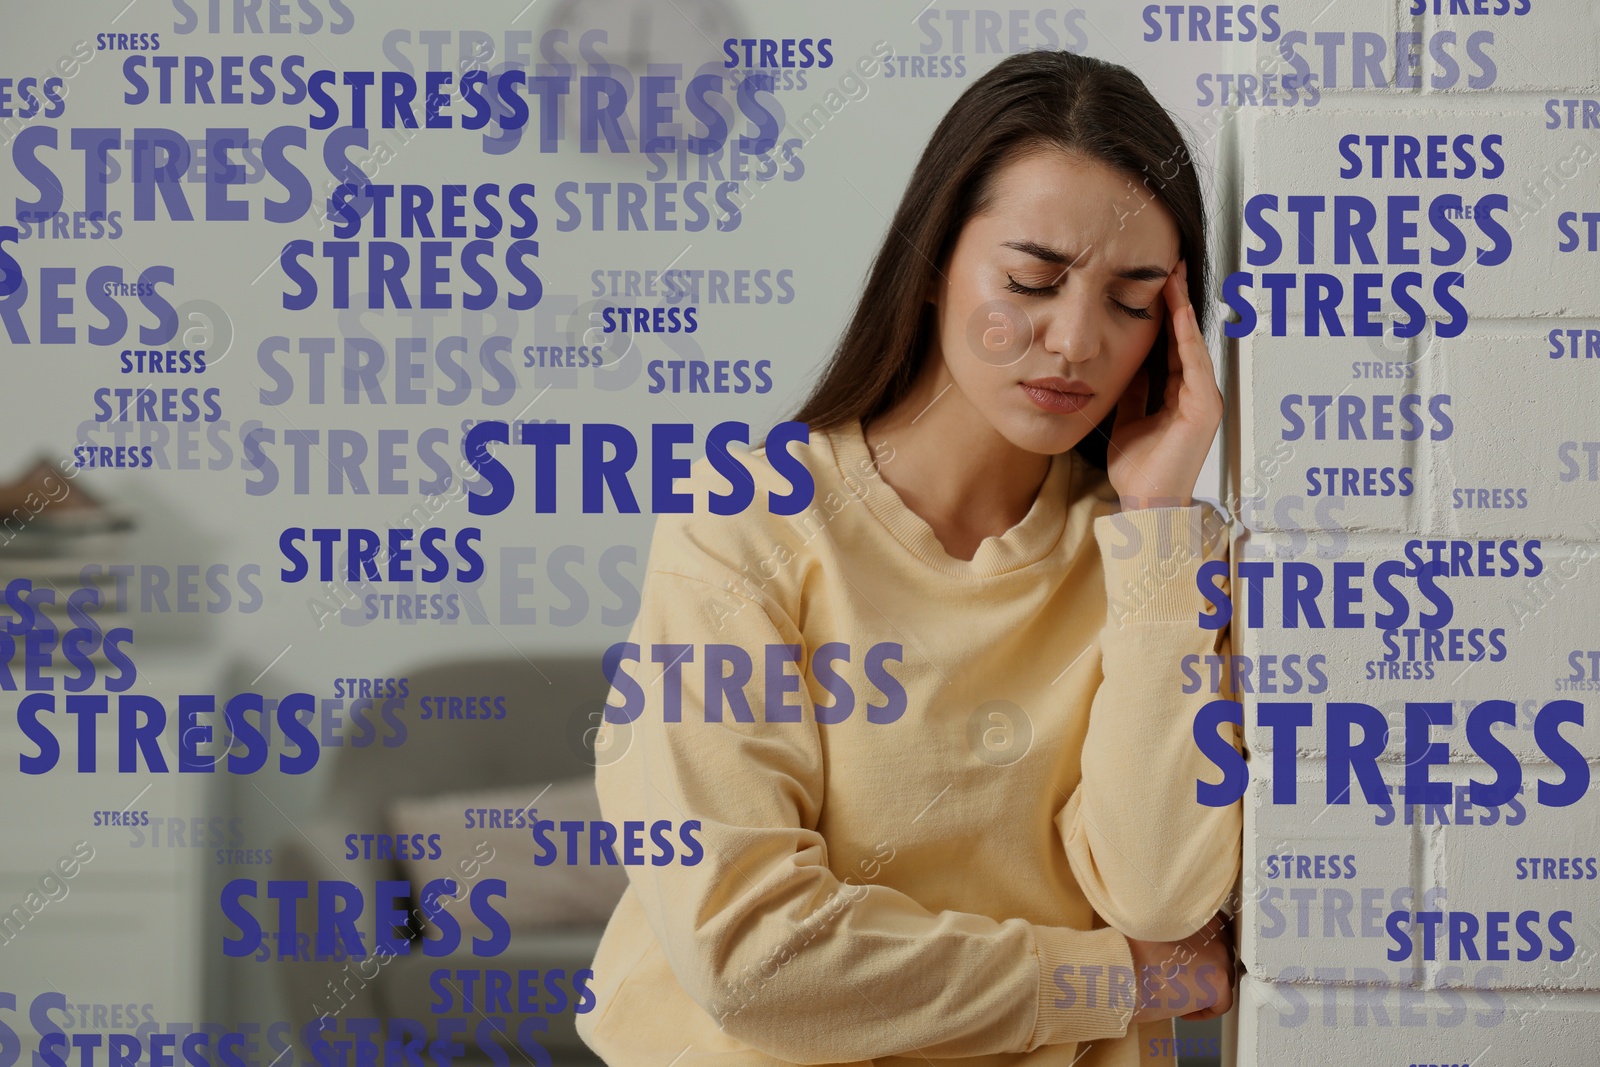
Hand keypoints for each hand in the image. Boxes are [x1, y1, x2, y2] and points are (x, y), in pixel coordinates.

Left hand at [1107, 260, 1222, 510]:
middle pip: (1186, 338)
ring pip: (1193, 344)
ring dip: (1184, 310)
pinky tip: (1178, 313)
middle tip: (1169, 266)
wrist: (1145, 502)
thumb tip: (1127, 363)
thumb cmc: (1139, 469)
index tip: (1155, 283)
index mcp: (1177, 395)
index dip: (1165, 314)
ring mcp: (1203, 400)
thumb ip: (1134, 391)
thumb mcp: (1129, 418)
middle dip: (1178, 302)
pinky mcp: (1204, 408)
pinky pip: (1195, 364)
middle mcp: (1195, 393)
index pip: (1172, 345)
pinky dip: (1187, 337)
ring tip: (1174, 278)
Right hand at [1126, 912, 1235, 1023]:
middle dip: (1201, 969)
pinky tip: (1181, 1010)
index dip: (1198, 950)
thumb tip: (1166, 940)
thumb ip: (1166, 927)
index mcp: (1197, 913)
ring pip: (1221, 978)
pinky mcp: (1218, 983)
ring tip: (1177, 993)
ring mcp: (1219, 956)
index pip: (1212, 932)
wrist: (1120, 969)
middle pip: (1219, 955)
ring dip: (1202, 988)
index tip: (1185, 961)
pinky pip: (1222, 1004)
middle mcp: (1213, 931)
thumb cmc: (1126, 951)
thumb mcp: (1147, 926)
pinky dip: (1203, 1011)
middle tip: (1179, 978)